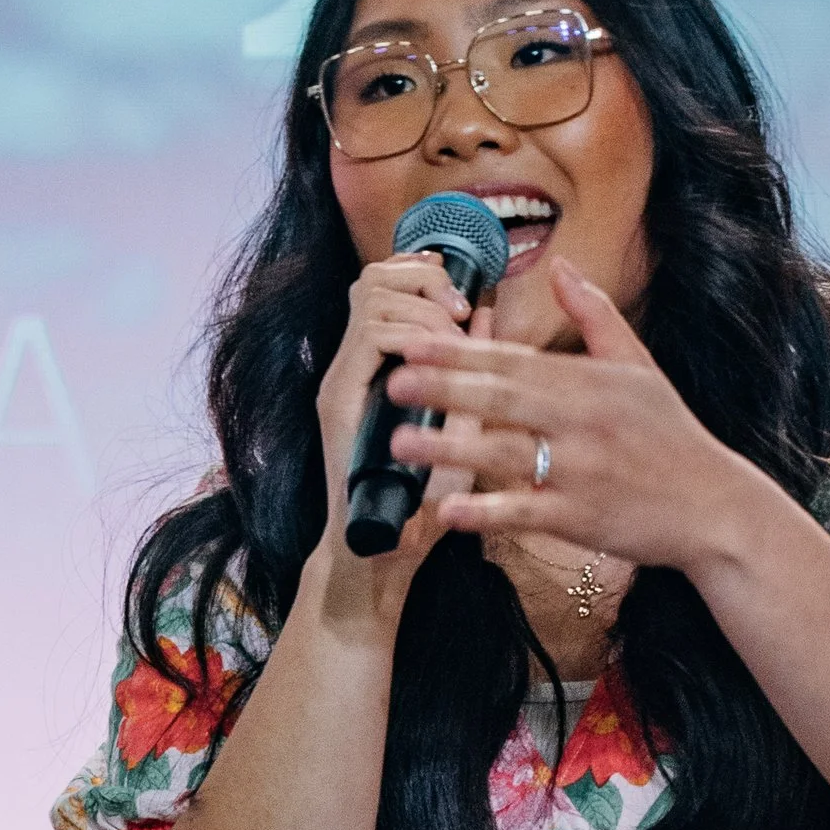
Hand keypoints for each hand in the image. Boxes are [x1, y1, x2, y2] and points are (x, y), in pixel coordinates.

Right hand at [313, 253, 488, 615]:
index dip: (424, 272)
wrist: (386, 557)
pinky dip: (411, 333)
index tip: (464, 294)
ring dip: (423, 306)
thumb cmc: (423, 506)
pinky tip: (441, 356)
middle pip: (374, 278)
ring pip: (372, 296)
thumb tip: (489, 314)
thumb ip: (470, 370)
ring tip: (455, 333)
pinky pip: (372, 336)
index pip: (387, 286)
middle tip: (461, 307)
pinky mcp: (340, 400)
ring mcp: (343, 381)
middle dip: (424, 278)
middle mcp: (354, 366)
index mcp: (378, 367)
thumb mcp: (460, 425)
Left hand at [384, 257, 752, 579]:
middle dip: (444, 387)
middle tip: (391, 380)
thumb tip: (563, 267)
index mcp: (589, 381)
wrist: (714, 506)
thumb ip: (596, 317)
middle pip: (502, 398)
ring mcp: (580, 471)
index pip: (514, 359)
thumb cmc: (672, 436)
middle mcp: (581, 421)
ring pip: (505, 454)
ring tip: (399, 443)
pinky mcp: (581, 518)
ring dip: (450, 447)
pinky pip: (525, 514)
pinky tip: (447, 512)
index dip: (460, 350)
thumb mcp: (641, 367)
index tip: (413, 342)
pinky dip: (486, 512)